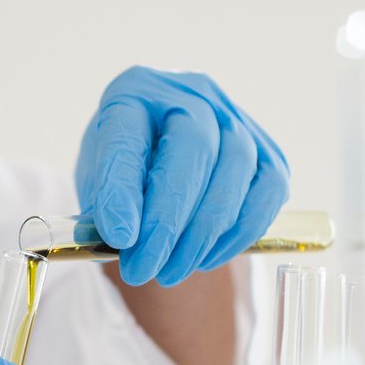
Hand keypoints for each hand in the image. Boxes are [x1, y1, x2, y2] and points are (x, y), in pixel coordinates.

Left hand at [74, 66, 290, 287]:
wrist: (160, 162)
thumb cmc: (124, 172)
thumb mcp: (97, 183)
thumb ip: (105, 206)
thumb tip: (124, 238)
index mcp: (134, 91)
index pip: (129, 136)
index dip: (123, 189)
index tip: (119, 238)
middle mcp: (190, 92)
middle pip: (194, 147)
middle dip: (169, 220)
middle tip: (144, 269)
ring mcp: (235, 118)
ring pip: (236, 168)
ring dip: (203, 232)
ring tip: (169, 272)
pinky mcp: (268, 151)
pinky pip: (268, 190)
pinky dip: (239, 232)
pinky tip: (206, 258)